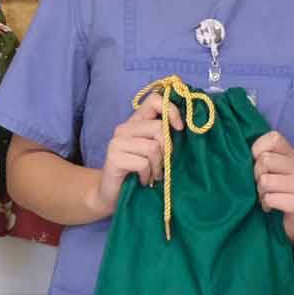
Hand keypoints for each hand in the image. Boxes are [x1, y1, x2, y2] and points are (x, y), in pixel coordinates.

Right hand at [93, 94, 174, 221]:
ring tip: (152, 175)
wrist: (110, 194)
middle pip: (159, 128)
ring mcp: (117, 142)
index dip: (171, 111)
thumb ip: (163, 136)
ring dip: (157, 166)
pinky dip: (147, 175)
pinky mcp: (114, 158)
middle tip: (162, 165)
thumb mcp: (154, 151)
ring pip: (153, 148)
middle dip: (167, 150)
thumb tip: (183, 126)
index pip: (155, 100)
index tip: (179, 128)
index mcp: (135, 121)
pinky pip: (143, 163)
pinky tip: (142, 180)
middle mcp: (124, 128)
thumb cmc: (137, 172)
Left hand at [251, 130, 293, 244]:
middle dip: (256, 176)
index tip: (257, 164)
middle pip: (265, 160)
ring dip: (260, 192)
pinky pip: (270, 198)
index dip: (258, 150)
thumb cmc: (276, 195)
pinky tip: (271, 208)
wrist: (293, 225)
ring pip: (265, 180)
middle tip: (262, 187)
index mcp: (291, 155)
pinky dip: (266, 205)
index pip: (273, 138)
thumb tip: (239, 151)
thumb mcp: (269, 172)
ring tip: (266, 197)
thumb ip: (260, 158)